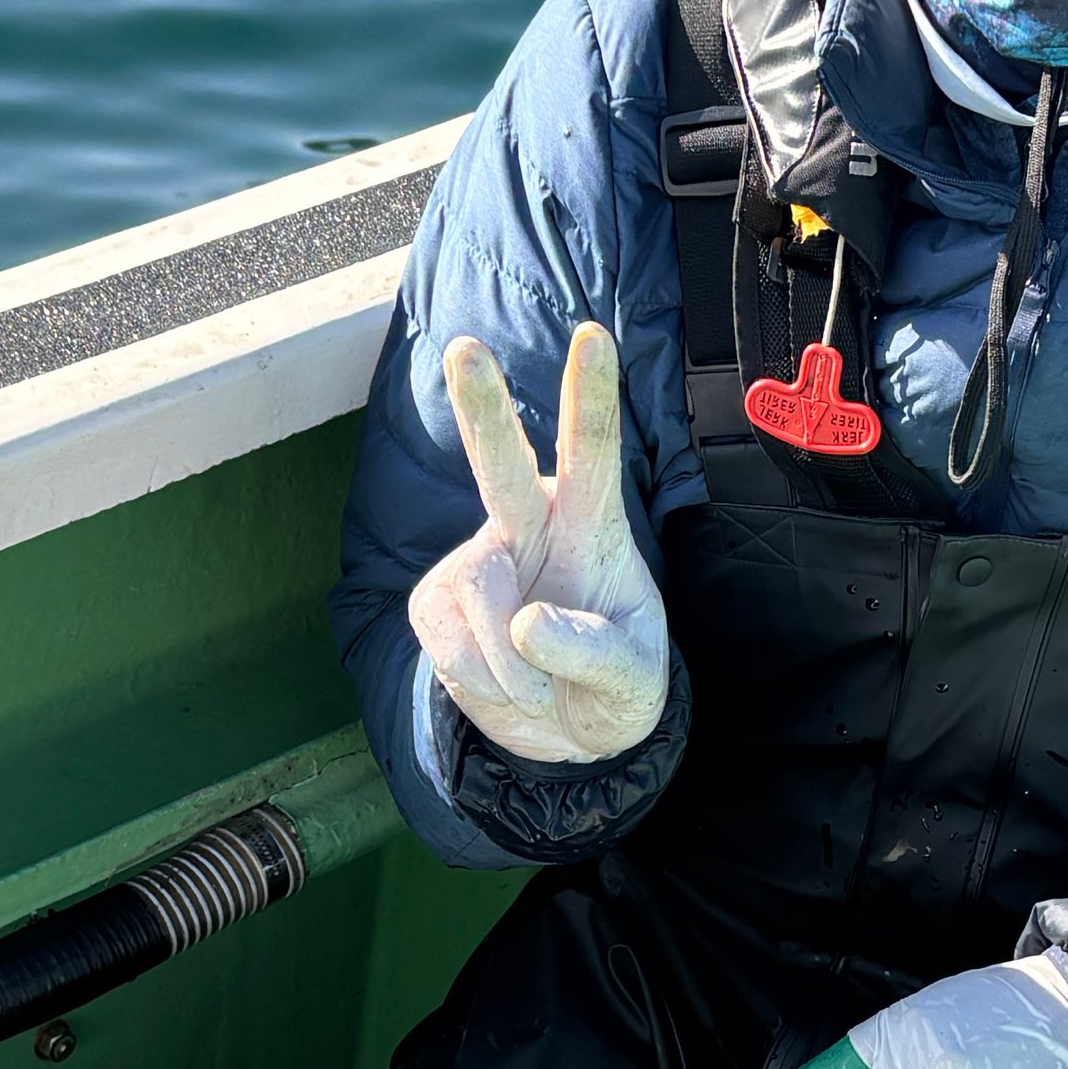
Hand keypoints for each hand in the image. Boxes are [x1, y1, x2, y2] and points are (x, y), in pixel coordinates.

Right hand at [411, 322, 670, 766]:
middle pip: (500, 462)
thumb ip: (596, 654)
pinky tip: (506, 685)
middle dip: (481, 406)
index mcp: (591, 524)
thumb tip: (525, 624)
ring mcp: (476, 560)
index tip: (593, 337)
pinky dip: (483, 684)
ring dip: (517, 668)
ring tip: (543, 688)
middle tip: (464, 348)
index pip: (594, 454)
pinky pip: (452, 647)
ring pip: (482, 598)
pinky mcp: (434, 602)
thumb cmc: (613, 686)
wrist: (561, 732)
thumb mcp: (633, 683)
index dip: (591, 396)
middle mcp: (530, 525)